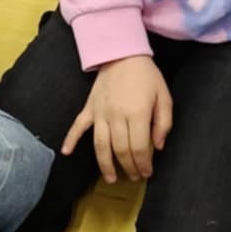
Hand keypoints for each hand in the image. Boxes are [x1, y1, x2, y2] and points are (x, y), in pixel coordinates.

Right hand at [62, 55, 172, 182]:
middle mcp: (117, 117)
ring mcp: (100, 113)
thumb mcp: (164, 97)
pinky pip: (78, 126)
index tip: (146, 173)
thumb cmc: (146, 76)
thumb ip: (163, 123)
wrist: (122, 53)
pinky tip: (66, 153)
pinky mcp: (89, 108)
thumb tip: (158, 147)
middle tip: (134, 177)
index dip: (143, 164)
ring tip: (111, 178)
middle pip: (120, 150)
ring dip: (105, 165)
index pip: (139, 147)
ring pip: (100, 145)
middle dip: (128, 167)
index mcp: (138, 114)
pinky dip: (70, 140)